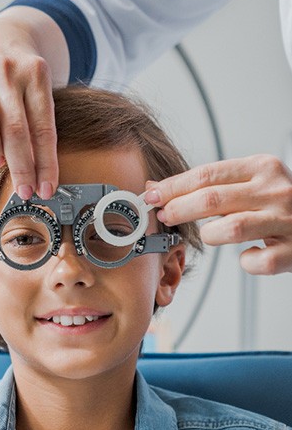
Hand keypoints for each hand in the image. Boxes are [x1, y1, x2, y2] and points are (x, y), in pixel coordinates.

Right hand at [0, 7, 68, 199]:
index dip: (45, 162)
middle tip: (24, 190)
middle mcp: (7, 68)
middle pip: (15, 124)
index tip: (46, 188)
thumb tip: (39, 174)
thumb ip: (35, 123)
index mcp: (35, 74)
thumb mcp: (35, 90)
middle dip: (20, 164)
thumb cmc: (17, 77)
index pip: (43, 126)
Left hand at [145, 155, 291, 274]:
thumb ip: (205, 186)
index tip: (151, 196)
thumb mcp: (246, 183)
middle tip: (165, 217)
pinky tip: (246, 256)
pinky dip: (247, 262)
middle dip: (179, 209)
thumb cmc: (276, 203)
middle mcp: (275, 190)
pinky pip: (259, 261)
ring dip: (209, 235)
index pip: (206, 175)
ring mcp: (287, 219)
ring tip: (209, 235)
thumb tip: (155, 188)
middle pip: (212, 199)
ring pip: (231, 228)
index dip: (173, 187)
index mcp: (261, 168)